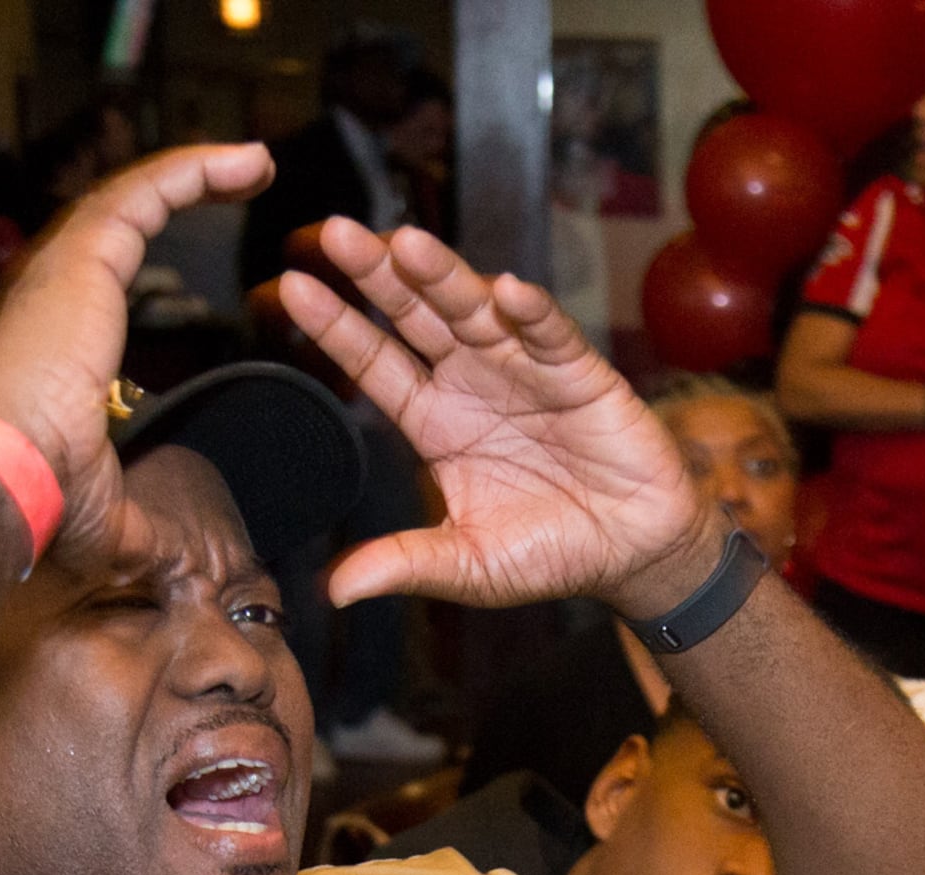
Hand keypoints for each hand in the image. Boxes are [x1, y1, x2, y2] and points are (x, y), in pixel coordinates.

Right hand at [0, 140, 275, 566]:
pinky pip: (146, 193)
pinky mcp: (83, 257)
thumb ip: (149, 528)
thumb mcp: (109, 516)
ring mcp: (62, 268)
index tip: (200, 259)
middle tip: (241, 181)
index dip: (150, 250)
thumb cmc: (34, 500)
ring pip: (135, 195)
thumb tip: (182, 570)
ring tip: (256, 163)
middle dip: (181, 192)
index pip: (106, 274)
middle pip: (123, 220)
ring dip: (198, 172)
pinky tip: (245, 164)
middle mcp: (50, 291)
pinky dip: (195, 171)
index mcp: (52, 340)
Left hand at [279, 219, 711, 618]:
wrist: (633, 553)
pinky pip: (551, 336)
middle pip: (417, 319)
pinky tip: (506, 292)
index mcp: (436, 422)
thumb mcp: (468, 566)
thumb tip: (336, 591)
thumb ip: (406, 564)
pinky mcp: (581, 374)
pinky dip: (531, 313)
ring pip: (475, 312)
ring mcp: (525, 372)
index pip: (376, 365)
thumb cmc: (549, 554)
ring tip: (408, 244)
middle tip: (338, 234)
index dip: (338, 328)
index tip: (292, 287)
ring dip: (444, 278)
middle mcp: (473, 384)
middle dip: (380, 278)